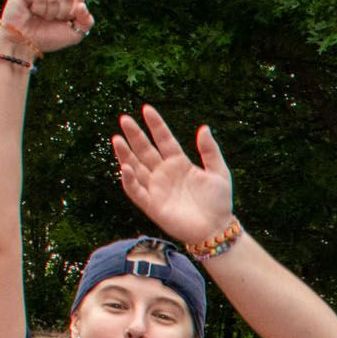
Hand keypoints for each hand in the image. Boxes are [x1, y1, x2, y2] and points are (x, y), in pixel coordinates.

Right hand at [0, 0, 92, 57]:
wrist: (26, 45)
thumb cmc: (48, 37)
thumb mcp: (75, 33)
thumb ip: (86, 21)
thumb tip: (82, 6)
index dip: (73, 14)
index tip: (62, 22)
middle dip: (61, 14)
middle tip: (47, 20)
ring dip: (48, 13)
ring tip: (38, 16)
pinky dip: (38, 8)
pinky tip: (30, 11)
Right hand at [110, 106, 235, 246]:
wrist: (217, 229)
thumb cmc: (219, 202)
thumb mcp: (219, 172)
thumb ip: (210, 151)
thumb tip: (204, 128)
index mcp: (179, 163)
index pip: (164, 139)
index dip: (156, 125)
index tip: (147, 109)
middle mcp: (164, 173)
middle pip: (145, 150)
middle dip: (135, 135)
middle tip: (124, 119)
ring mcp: (156, 188)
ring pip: (136, 167)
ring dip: (126, 154)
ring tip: (117, 138)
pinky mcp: (152, 204)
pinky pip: (135, 190)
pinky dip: (129, 180)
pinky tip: (125, 167)